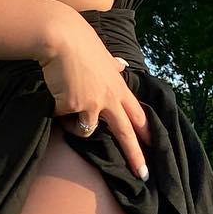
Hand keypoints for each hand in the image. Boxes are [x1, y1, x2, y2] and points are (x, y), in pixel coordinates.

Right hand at [38, 15, 151, 178]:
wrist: (62, 38)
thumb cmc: (80, 43)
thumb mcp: (103, 56)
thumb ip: (113, 67)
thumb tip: (121, 64)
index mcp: (118, 88)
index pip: (138, 115)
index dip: (147, 132)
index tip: (156, 146)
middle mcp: (109, 99)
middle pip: (125, 133)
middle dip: (135, 156)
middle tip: (144, 175)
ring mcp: (92, 103)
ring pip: (87, 131)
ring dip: (76, 126)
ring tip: (66, 102)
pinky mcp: (74, 106)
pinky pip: (63, 118)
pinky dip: (58, 110)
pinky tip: (56, 91)